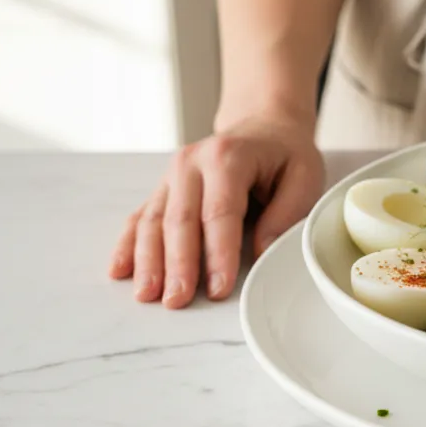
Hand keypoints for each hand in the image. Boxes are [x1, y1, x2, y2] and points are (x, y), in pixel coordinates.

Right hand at [108, 117, 323, 307]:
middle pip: (180, 220)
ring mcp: (172, 175)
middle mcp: (192, 162)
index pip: (220, 213)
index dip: (218, 254)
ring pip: (153, 221)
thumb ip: (286, 213)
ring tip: (148, 294)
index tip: (218, 288)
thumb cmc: (285, 154)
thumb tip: (259, 252)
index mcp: (228, 157)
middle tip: (177, 300)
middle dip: (177, 264)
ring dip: (148, 260)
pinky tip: (120, 270)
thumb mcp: (304, 175)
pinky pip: (141, 217)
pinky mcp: (163, 188)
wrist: (263, 126)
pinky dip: (129, 244)